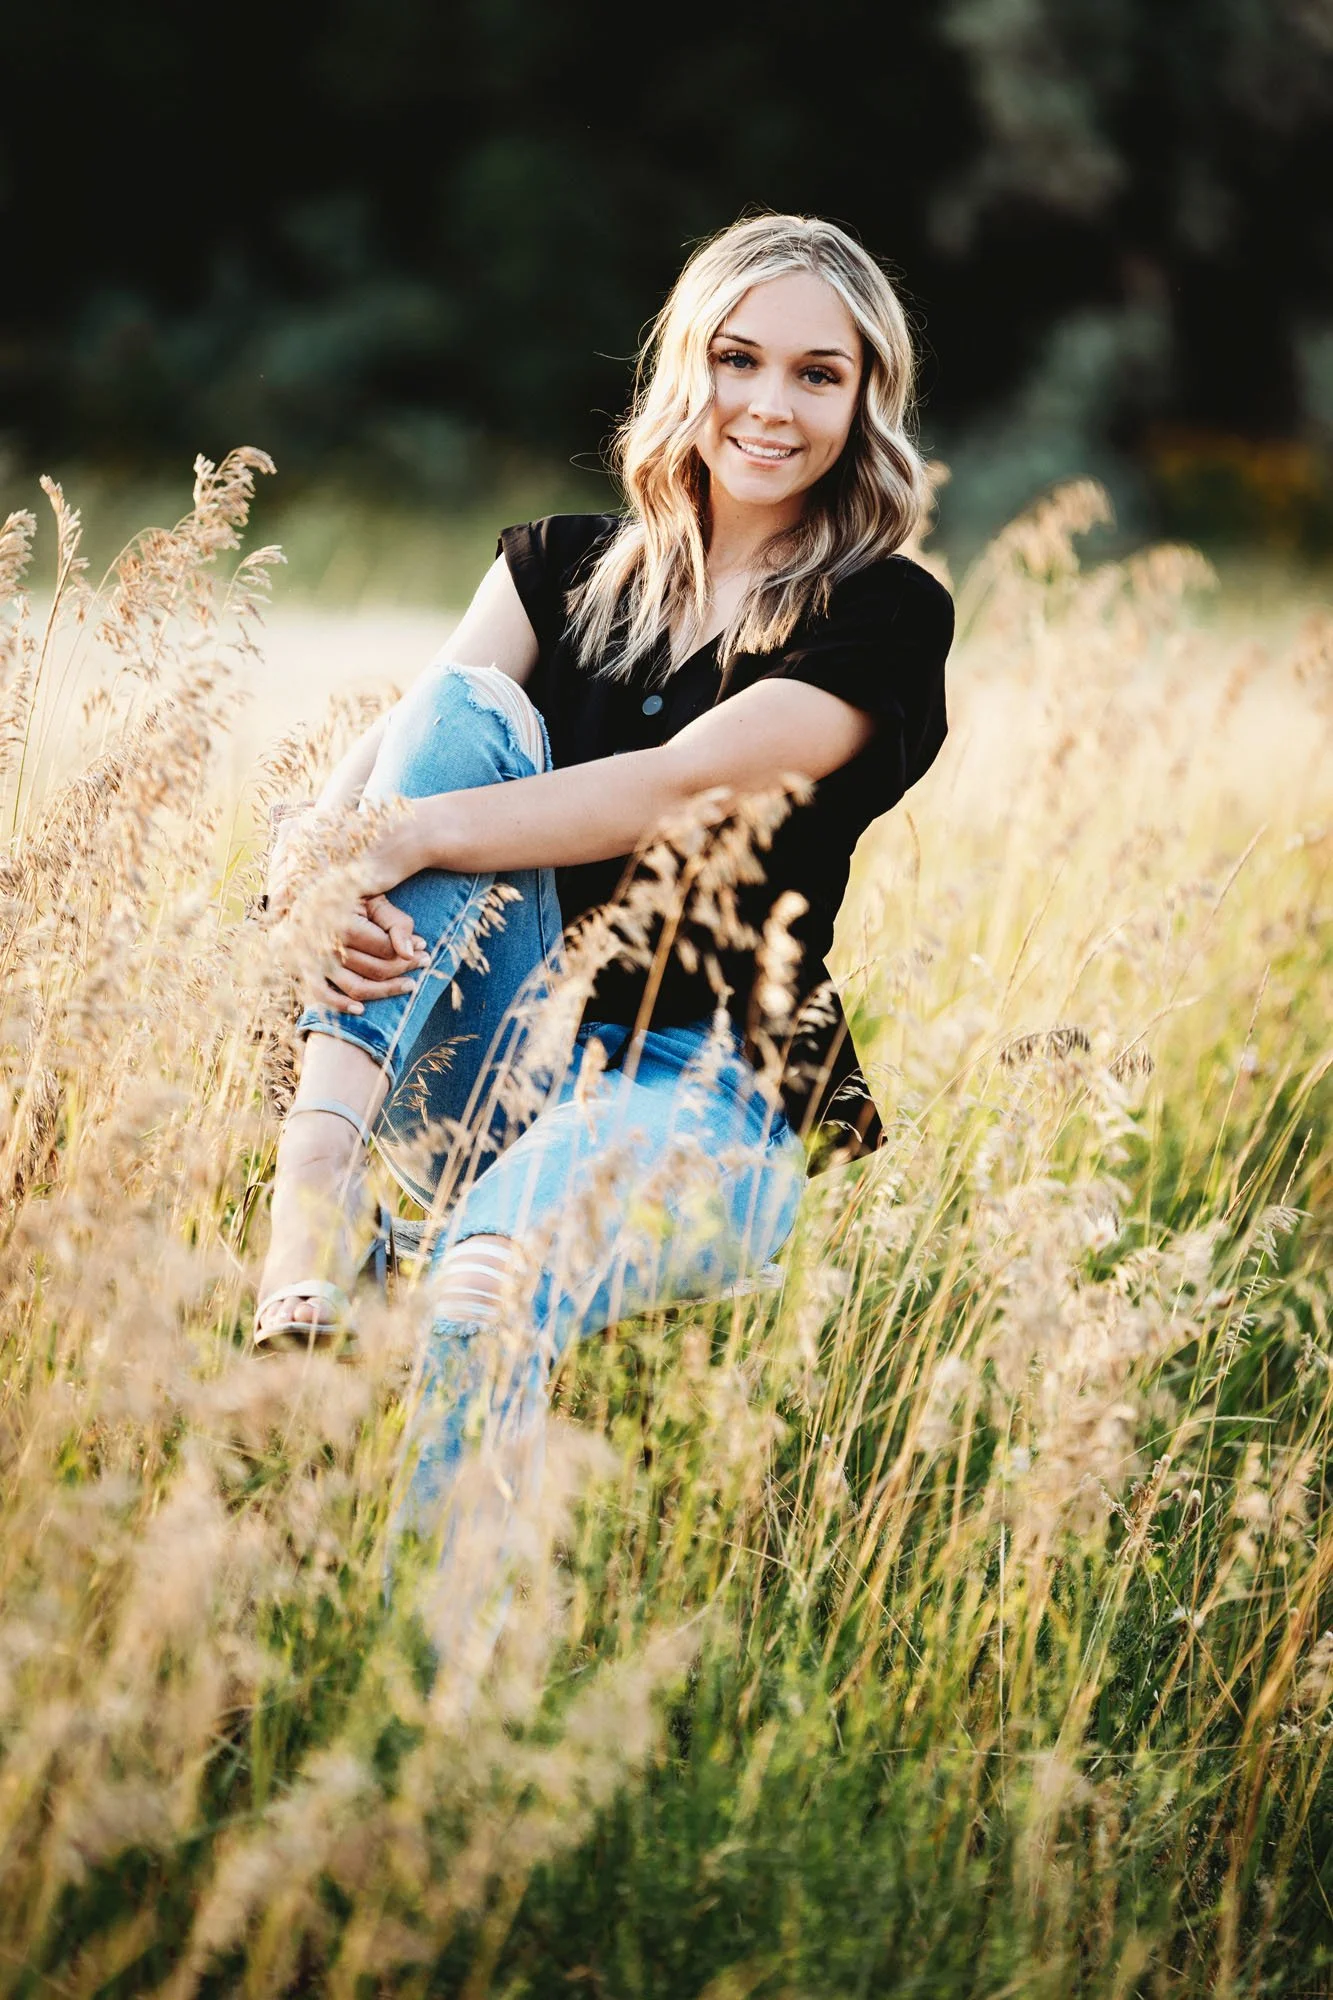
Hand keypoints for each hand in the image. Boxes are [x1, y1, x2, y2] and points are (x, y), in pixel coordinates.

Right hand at [306, 895, 431, 1015]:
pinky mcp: (305, 971)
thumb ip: (395, 922)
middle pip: (376, 969)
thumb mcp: (374, 901)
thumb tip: (414, 949)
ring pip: (357, 987)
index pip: (386, 949)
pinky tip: (362, 1009)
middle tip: (424, 961)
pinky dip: (341, 1006)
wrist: (306, 898)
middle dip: (405, 968)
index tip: (423, 947)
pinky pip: (324, 996)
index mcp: (344, 924)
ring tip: (410, 985)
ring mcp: (315, 961)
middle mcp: (328, 946)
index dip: (409, 950)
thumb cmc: (347, 899)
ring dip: (387, 991)